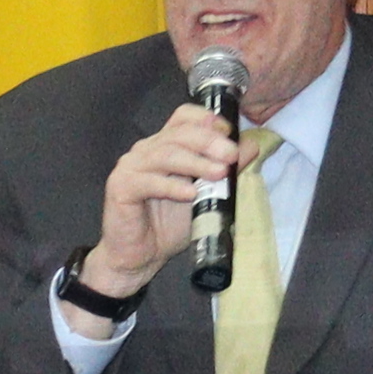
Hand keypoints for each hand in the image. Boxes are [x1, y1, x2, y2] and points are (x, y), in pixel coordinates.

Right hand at [72, 98, 249, 304]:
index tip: (230, 133)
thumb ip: (225, 171)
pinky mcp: (120, 187)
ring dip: (195, 163)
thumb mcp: (206, 195)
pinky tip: (190, 194)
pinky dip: (171, 186)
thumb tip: (252, 147)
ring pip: (165, 154)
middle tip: (231, 155)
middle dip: (208, 142)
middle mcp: (147, 149)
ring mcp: (131, 166)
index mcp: (166, 144)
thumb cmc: (171, 223)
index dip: (206, 119)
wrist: (141, 256)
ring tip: (219, 174)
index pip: (183, 117)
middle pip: (178, 134)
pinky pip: (147, 182)